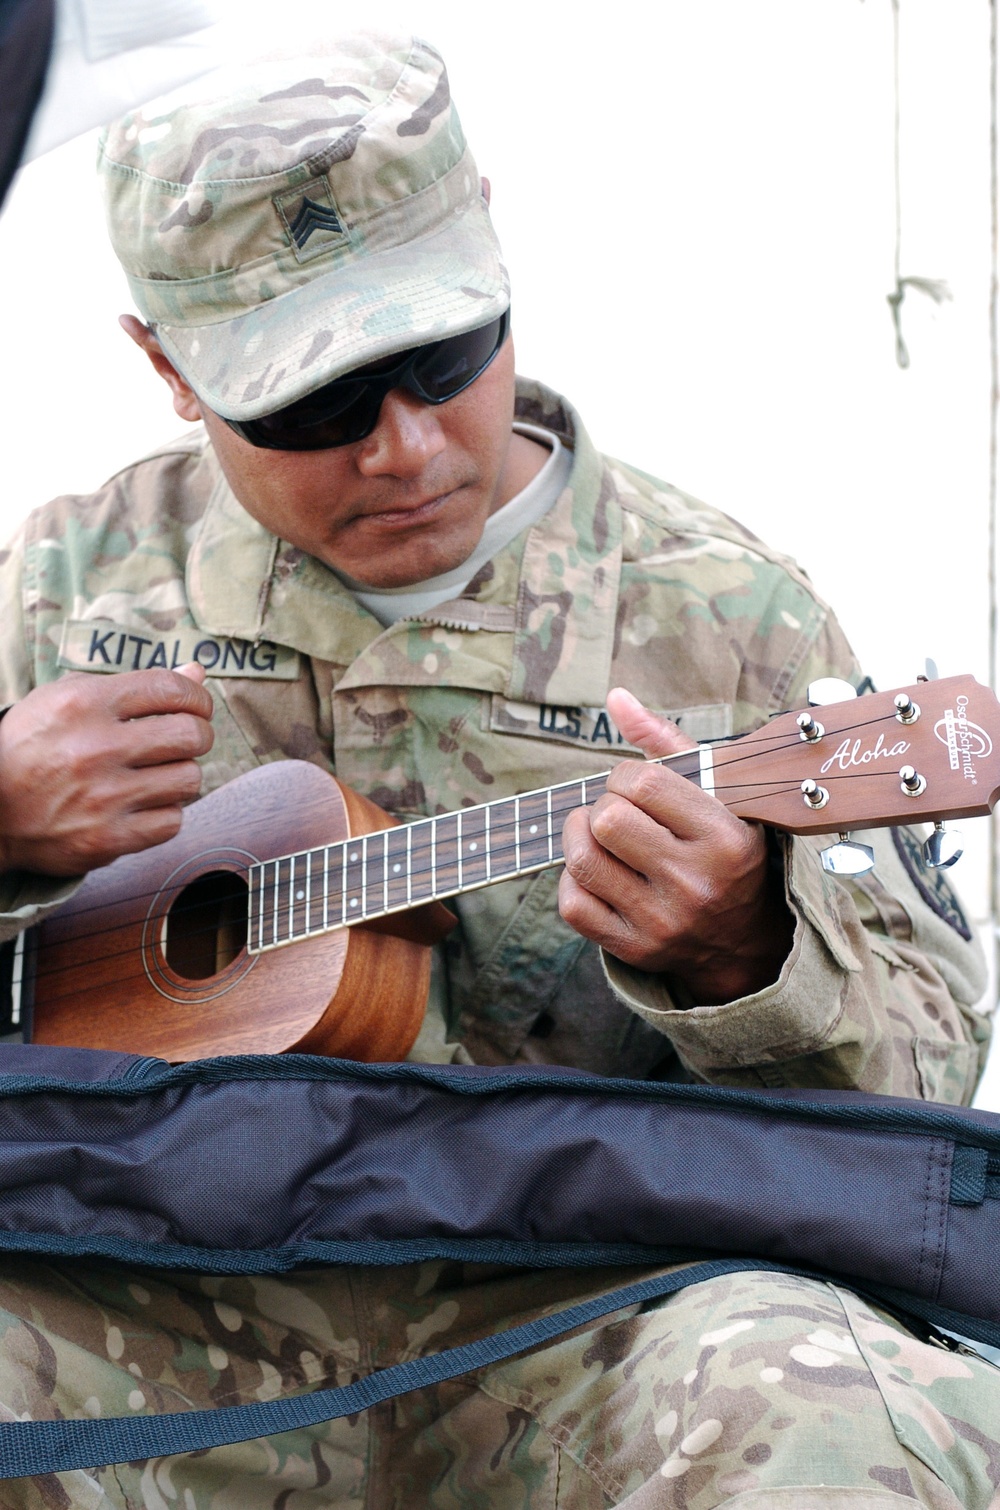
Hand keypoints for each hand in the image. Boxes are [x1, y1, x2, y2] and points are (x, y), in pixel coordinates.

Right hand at [0, 666, 214, 876]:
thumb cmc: (30, 747)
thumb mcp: (66, 699)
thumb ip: (133, 685)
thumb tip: (196, 673)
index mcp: (85, 703)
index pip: (172, 689)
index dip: (197, 696)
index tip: (196, 706)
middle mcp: (96, 748)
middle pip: (192, 734)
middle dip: (197, 735)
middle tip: (183, 740)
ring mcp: (103, 797)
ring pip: (189, 779)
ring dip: (180, 775)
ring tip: (158, 773)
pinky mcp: (107, 838)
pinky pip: (172, 821)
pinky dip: (165, 813)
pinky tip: (144, 804)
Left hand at [558, 687, 793, 1003]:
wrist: (745, 941)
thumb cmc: (724, 850)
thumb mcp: (717, 794)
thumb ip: (666, 741)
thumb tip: (615, 697)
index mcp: (724, 839)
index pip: (642, 783)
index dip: (624, 775)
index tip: (634, 786)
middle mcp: (695, 883)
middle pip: (606, 820)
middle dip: (602, 805)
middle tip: (617, 811)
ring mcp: (662, 921)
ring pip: (582, 860)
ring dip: (579, 836)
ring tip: (598, 834)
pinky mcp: (634, 948)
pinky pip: (572, 904)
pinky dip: (573, 880)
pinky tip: (595, 871)